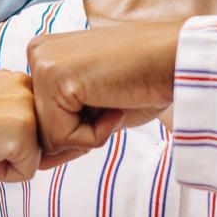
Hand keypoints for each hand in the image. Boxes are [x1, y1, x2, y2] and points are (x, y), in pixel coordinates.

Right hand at [0, 70, 51, 183]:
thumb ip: (10, 117)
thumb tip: (46, 144)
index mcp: (11, 76)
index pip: (32, 123)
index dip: (7, 140)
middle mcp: (23, 83)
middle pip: (39, 139)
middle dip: (11, 150)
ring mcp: (26, 105)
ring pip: (36, 156)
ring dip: (6, 161)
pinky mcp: (25, 131)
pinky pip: (27, 173)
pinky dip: (2, 174)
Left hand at [26, 22, 183, 157]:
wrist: (179, 59)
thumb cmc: (146, 81)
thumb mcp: (95, 107)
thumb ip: (65, 128)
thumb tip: (38, 162)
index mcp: (46, 55)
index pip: (43, 118)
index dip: (79, 127)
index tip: (108, 100)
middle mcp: (37, 53)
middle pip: (41, 129)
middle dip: (82, 132)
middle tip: (114, 101)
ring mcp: (43, 64)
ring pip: (50, 138)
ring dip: (90, 133)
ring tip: (115, 100)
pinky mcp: (55, 78)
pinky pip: (62, 138)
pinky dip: (96, 134)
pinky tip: (115, 103)